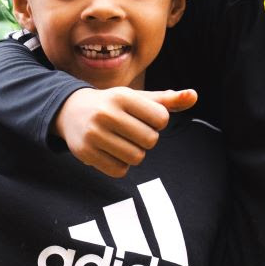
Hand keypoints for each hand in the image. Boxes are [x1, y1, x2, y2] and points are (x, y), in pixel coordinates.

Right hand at [54, 87, 197, 177]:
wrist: (70, 111)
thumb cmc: (112, 105)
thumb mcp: (137, 99)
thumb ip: (167, 100)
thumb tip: (194, 95)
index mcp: (122, 96)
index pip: (161, 118)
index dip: (157, 122)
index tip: (144, 118)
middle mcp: (106, 113)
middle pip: (150, 140)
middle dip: (146, 139)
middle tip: (131, 132)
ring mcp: (94, 134)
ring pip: (136, 157)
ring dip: (134, 153)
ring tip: (121, 141)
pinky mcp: (86, 153)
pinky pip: (119, 170)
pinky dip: (120, 165)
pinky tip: (110, 152)